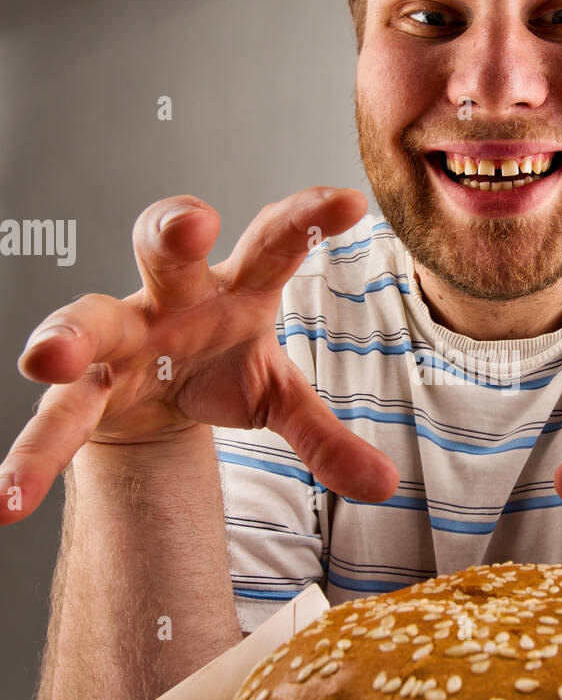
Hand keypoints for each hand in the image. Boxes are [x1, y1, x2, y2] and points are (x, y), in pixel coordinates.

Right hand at [2, 189, 399, 521]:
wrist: (156, 393)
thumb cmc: (222, 367)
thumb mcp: (277, 395)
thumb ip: (324, 435)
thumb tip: (386, 485)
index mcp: (234, 287)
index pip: (273, 242)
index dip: (306, 218)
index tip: (349, 202)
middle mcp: (171, 298)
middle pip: (164, 248)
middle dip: (172, 228)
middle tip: (190, 217)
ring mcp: (120, 337)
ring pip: (89, 320)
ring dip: (68, 333)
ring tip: (47, 359)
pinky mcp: (83, 386)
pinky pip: (54, 417)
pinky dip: (31, 457)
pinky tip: (6, 498)